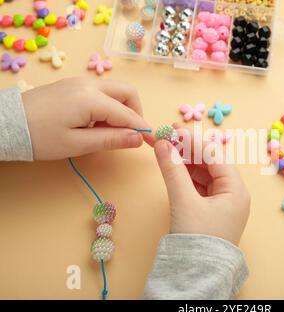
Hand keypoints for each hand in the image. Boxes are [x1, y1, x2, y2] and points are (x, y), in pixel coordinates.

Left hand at [22, 77, 150, 159]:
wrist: (6, 124)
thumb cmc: (40, 138)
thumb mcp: (77, 144)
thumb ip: (111, 139)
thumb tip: (138, 139)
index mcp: (92, 99)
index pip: (128, 114)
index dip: (144, 129)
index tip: (156, 142)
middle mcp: (89, 85)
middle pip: (127, 93)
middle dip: (136, 112)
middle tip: (131, 135)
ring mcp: (80, 82)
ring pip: (115, 90)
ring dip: (122, 109)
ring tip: (110, 131)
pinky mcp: (72, 85)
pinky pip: (101, 92)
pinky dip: (108, 106)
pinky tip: (96, 123)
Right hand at [151, 125, 250, 245]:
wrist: (198, 275)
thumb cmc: (197, 240)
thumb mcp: (184, 201)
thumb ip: (173, 170)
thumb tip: (163, 144)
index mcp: (235, 190)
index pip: (214, 156)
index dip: (193, 141)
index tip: (173, 128)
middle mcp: (233, 194)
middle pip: (210, 163)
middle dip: (188, 149)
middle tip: (168, 135)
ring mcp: (223, 202)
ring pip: (204, 174)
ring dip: (186, 161)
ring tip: (167, 148)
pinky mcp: (212, 210)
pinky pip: (200, 186)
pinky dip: (186, 176)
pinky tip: (174, 166)